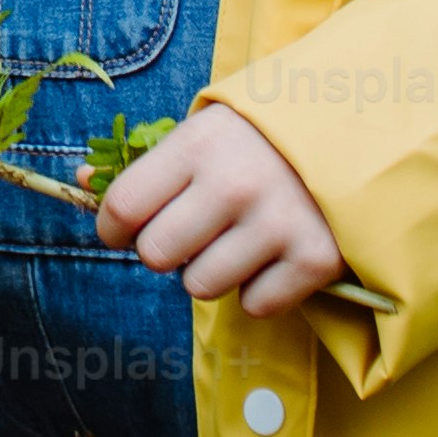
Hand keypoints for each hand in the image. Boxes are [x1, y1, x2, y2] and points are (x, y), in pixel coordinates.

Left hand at [98, 100, 344, 313]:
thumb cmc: (261, 137)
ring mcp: (276, 224)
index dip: (112, 226)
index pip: (124, 205)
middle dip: (164, 250)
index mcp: (198, 144)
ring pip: (200, 286)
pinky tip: (273, 256)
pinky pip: (255, 305)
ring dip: (211, 271)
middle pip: (156, 255)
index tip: (122, 229)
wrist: (356, 131)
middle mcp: (233, 184)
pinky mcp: (314, 260)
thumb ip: (146, 162)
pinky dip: (260, 290)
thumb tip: (81, 183)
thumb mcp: (204, 132)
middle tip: (189, 233)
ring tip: (235, 239)